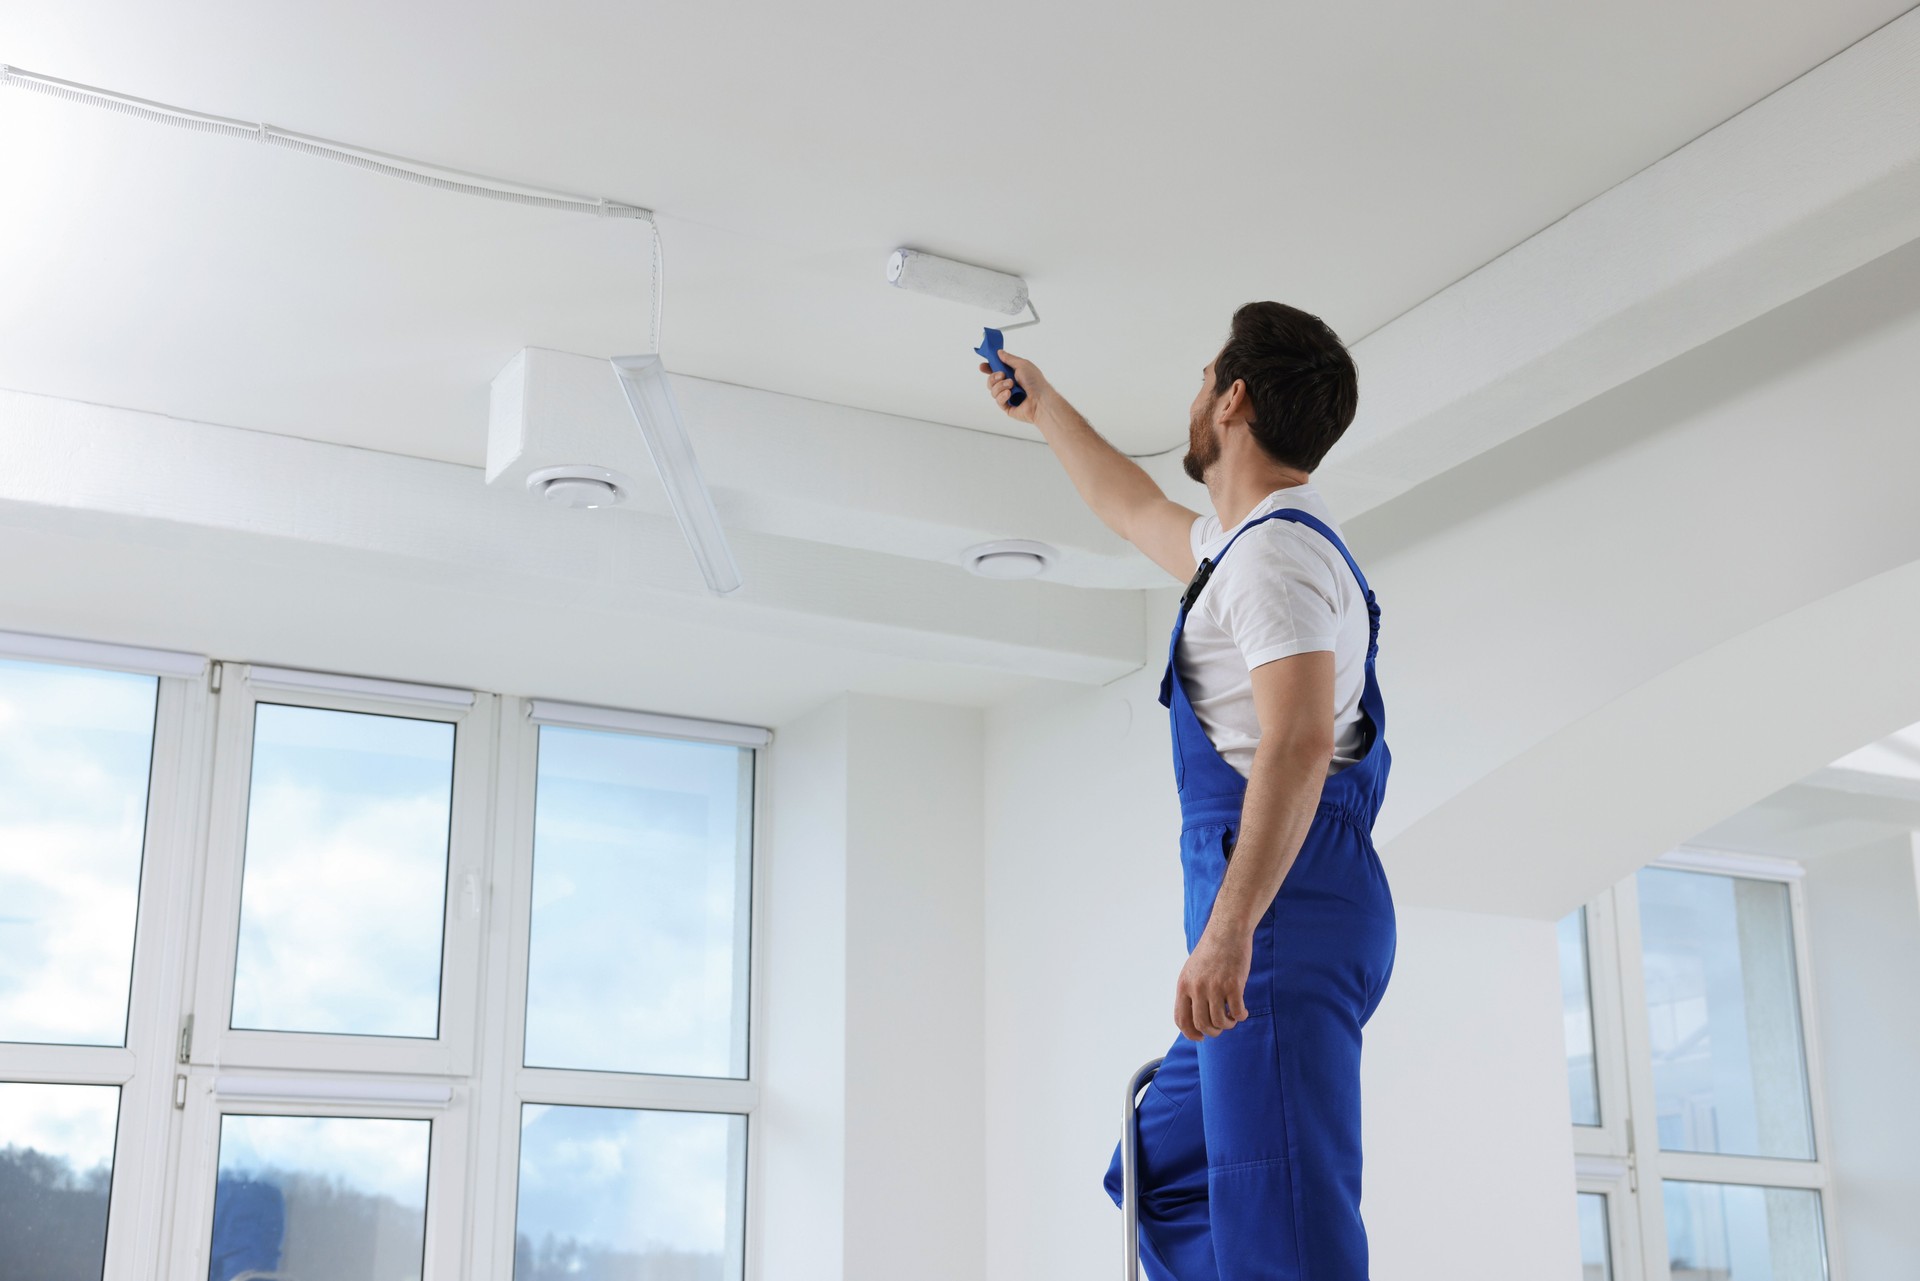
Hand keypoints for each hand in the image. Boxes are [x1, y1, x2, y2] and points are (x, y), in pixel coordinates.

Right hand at [979, 349, 1048, 423]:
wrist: (1041, 400)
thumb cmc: (1035, 382)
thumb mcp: (1022, 364)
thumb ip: (1009, 358)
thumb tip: (999, 352)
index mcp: (1013, 374)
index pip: (996, 370)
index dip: (988, 368)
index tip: (982, 366)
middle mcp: (1010, 385)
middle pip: (991, 380)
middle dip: (993, 377)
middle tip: (1001, 375)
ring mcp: (1008, 396)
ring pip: (993, 390)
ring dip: (1000, 386)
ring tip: (1011, 385)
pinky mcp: (1007, 407)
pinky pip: (998, 400)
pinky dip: (1002, 396)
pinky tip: (1010, 394)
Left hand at [1174, 925, 1251, 1040]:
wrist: (1227, 931)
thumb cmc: (1212, 951)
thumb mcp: (1192, 969)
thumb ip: (1191, 990)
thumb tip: (1195, 1016)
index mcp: (1184, 985)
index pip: (1181, 1019)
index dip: (1191, 1034)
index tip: (1201, 1037)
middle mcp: (1197, 988)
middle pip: (1202, 1024)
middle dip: (1213, 1032)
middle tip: (1221, 1026)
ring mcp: (1215, 987)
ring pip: (1220, 1022)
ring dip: (1228, 1025)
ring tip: (1232, 1018)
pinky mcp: (1233, 985)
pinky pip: (1237, 1012)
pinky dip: (1241, 1016)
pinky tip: (1243, 1012)